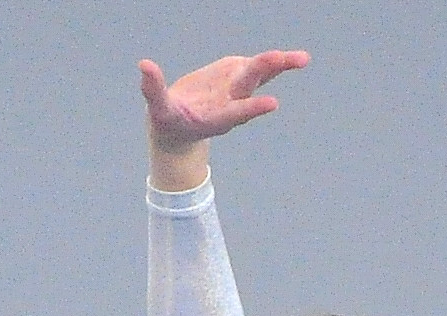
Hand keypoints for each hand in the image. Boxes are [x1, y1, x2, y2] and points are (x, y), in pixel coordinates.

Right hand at [140, 50, 308, 186]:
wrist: (181, 126)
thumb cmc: (169, 122)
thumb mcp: (158, 111)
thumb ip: (152, 91)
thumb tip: (143, 65)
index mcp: (216, 117)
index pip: (236, 111)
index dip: (252, 107)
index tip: (272, 103)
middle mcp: (230, 102)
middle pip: (249, 84)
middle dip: (265, 70)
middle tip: (282, 59)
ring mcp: (236, 89)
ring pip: (260, 74)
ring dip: (279, 65)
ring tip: (302, 59)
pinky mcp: (236, 76)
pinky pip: (257, 67)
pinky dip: (273, 62)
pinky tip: (291, 58)